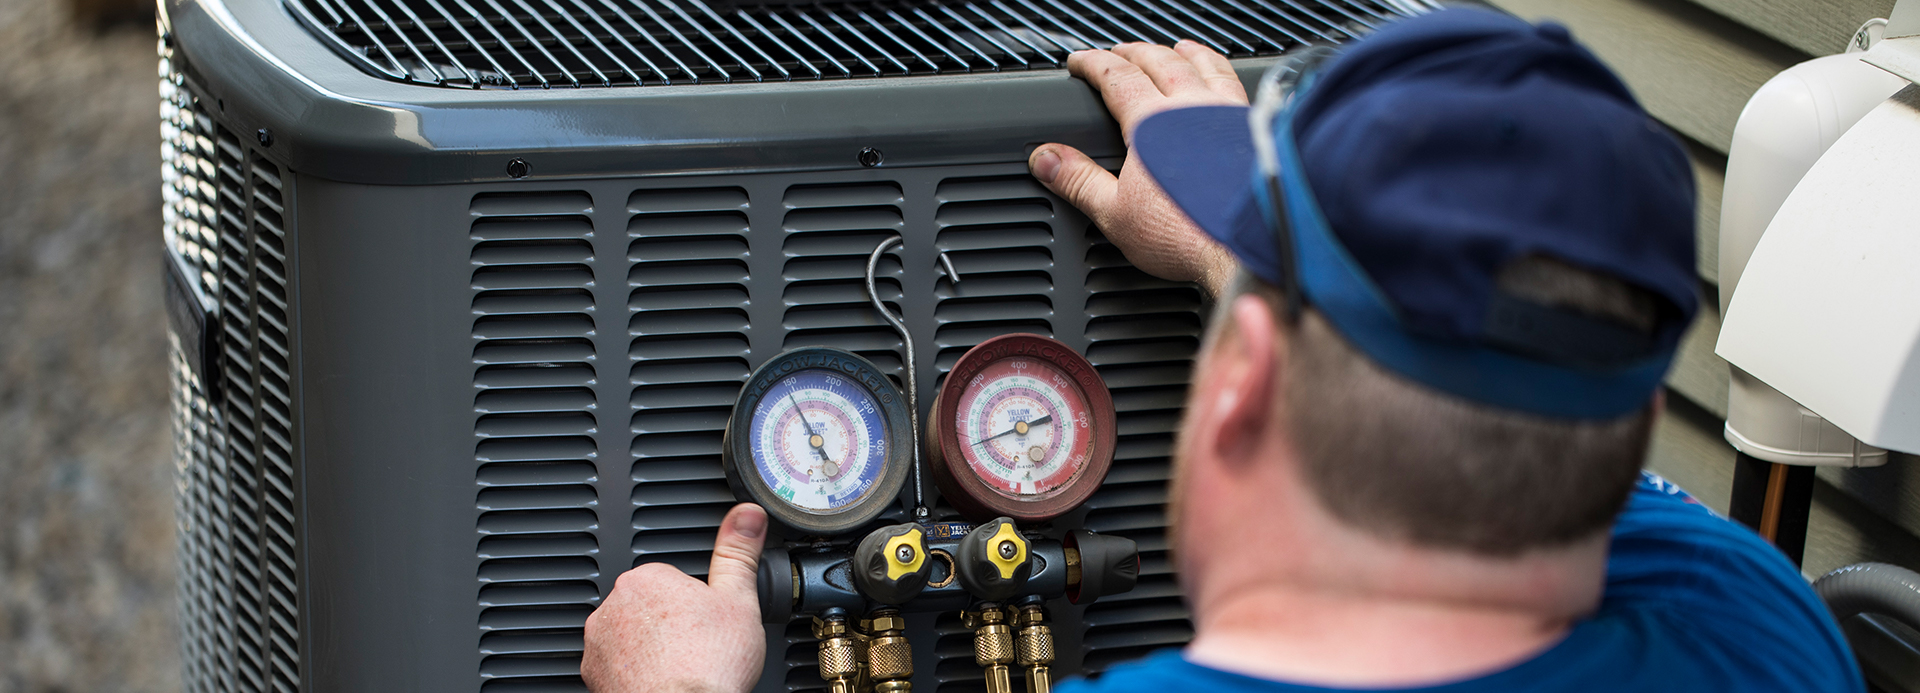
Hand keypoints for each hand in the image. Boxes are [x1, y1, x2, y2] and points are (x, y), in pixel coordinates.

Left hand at [583, 504, 768, 692]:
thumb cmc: (707, 666)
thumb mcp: (739, 600)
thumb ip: (738, 552)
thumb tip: (748, 515)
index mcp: (648, 579)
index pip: (671, 578)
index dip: (696, 601)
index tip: (708, 620)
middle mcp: (614, 606)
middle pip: (649, 607)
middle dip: (670, 621)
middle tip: (698, 643)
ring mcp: (599, 643)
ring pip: (630, 635)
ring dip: (650, 646)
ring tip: (681, 664)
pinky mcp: (594, 674)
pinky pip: (616, 666)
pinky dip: (635, 672)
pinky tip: (662, 680)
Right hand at [1030, 41, 1243, 296]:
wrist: (1247, 248)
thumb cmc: (1189, 235)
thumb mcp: (1115, 214)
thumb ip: (1078, 181)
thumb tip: (1045, 160)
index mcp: (1152, 121)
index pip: (1116, 76)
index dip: (1093, 63)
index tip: (1080, 61)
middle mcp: (1193, 106)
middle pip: (1159, 60)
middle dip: (1134, 52)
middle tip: (1118, 52)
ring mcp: (1228, 113)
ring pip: (1203, 64)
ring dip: (1184, 52)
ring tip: (1175, 49)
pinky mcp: (1255, 128)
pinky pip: (1235, 82)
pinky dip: (1222, 70)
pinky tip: (1223, 81)